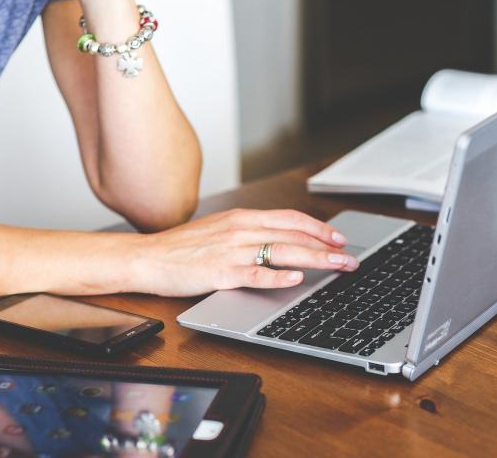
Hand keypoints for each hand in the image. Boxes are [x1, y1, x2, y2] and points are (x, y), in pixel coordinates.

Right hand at [127, 209, 358, 296]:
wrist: (147, 257)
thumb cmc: (182, 248)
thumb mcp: (221, 230)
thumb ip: (250, 233)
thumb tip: (281, 241)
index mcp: (243, 218)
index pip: (291, 219)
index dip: (319, 228)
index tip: (339, 239)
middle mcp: (241, 229)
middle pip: (294, 235)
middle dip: (327, 247)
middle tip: (350, 259)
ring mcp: (232, 250)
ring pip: (283, 251)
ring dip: (315, 259)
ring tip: (337, 267)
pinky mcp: (220, 272)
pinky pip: (255, 273)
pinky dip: (277, 276)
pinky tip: (295, 279)